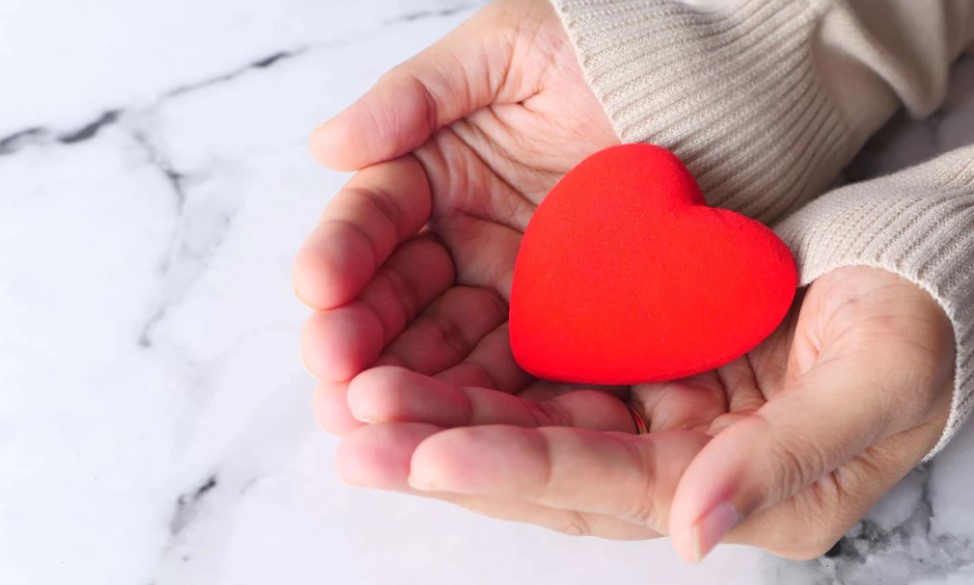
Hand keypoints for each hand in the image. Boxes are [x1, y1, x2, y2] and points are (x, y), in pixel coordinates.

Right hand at [295, 0, 616, 430]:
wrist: (705, 87)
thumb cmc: (597, 52)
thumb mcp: (500, 54)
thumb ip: (413, 98)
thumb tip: (325, 145)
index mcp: (434, 176)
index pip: (374, 219)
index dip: (341, 251)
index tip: (317, 286)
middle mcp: (462, 241)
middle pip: (397, 297)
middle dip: (359, 333)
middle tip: (332, 369)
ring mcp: (512, 292)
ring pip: (448, 346)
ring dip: (408, 383)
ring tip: (371, 413)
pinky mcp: (564, 331)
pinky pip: (520, 371)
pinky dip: (486, 403)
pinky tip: (455, 429)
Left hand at [330, 266, 953, 560]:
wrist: (903, 268)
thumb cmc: (910, 326)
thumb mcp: (878, 383)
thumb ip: (788, 458)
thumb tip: (696, 533)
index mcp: (734, 485)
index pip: (605, 485)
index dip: (517, 467)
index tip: (429, 454)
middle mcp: (675, 465)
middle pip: (544, 467)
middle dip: (446, 451)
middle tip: (354, 433)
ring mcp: (645, 417)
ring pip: (526, 423)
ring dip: (441, 413)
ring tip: (355, 399)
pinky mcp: (626, 369)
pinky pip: (539, 379)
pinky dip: (474, 374)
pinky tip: (409, 360)